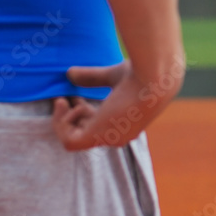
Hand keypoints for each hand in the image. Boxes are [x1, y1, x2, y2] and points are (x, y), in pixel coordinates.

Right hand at [51, 59, 182, 150]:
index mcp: (126, 125)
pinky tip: (69, 105)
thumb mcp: (113, 76)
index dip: (81, 112)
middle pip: (84, 132)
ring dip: (62, 121)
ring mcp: (108, 138)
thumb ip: (93, 77)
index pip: (98, 127)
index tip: (72, 97)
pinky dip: (61, 124)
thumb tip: (69, 73)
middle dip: (69, 115)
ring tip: (63, 100)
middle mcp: (118, 136)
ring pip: (74, 139)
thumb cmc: (143, 74)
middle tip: (63, 98)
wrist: (154, 79)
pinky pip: (69, 142)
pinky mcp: (98, 136)